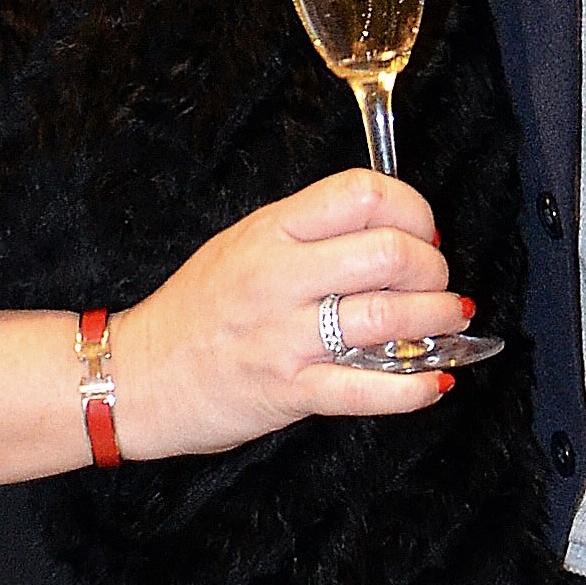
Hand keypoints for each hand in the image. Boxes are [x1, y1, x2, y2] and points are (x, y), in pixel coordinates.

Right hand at [113, 170, 468, 451]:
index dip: (413, 209)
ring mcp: (285, 335)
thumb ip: (310, 235)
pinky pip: (368, 389)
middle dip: (432, 269)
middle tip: (435, 283)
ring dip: (437, 321)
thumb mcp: (245, 245)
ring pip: (390, 317)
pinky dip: (414, 389)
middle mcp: (280, 276)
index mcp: (272, 230)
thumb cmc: (197, 312)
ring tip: (447, 322)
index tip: (423, 232)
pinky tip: (433, 383)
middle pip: (389, 252)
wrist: (138, 376)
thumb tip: (390, 232)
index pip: (362, 194)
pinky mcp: (289, 390)